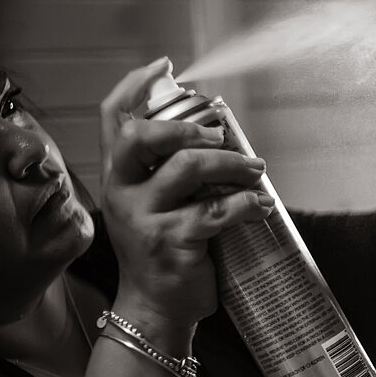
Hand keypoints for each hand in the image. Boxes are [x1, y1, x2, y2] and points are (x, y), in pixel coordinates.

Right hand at [99, 58, 273, 334]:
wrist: (155, 311)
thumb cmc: (162, 251)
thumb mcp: (153, 206)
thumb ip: (168, 171)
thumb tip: (216, 131)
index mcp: (118, 176)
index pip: (112, 119)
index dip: (135, 85)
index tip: (165, 65)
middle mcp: (123, 192)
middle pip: (142, 137)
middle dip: (186, 126)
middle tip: (219, 135)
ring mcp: (145, 218)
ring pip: (187, 168)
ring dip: (231, 163)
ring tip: (256, 169)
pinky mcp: (172, 242)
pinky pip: (217, 211)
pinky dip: (248, 203)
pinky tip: (262, 205)